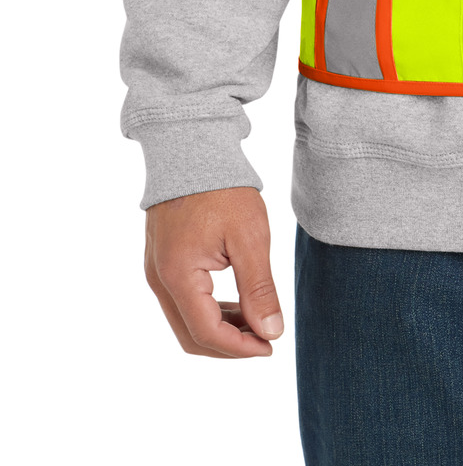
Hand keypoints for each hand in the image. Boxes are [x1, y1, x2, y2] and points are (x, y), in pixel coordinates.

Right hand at [144, 186, 282, 357]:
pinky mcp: (161, 261)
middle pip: (191, 336)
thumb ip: (259, 289)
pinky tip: (237, 303)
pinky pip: (182, 301)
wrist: (192, 147)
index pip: (206, 333)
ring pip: (185, 321)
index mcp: (177, 277)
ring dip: (220, 329)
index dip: (240, 349)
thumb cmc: (222, 189)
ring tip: (257, 322)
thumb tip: (272, 332)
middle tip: (265, 341)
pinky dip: (209, 311)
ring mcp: (156, 270)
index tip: (271, 347)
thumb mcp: (249, 237)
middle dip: (229, 346)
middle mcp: (159, 279)